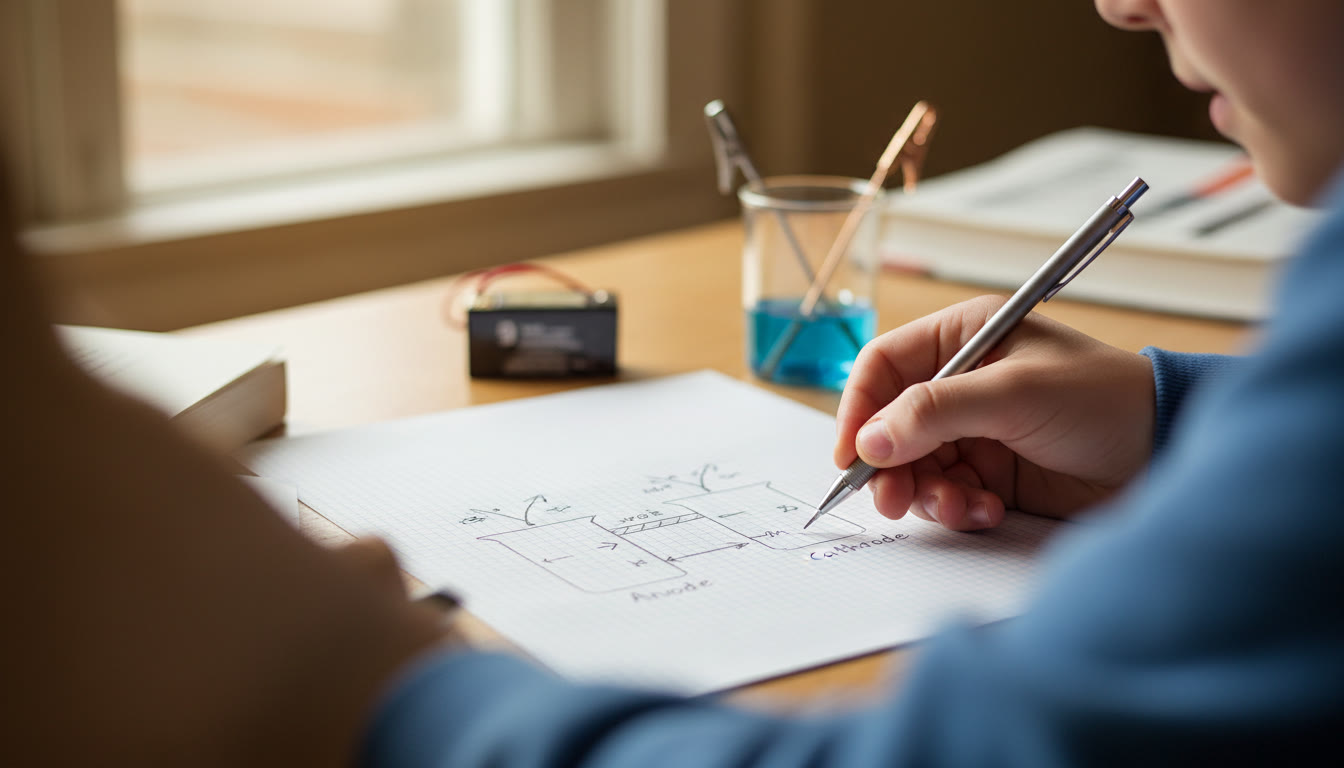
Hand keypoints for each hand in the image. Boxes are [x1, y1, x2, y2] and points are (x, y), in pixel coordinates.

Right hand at [835, 296, 1155, 529]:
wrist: (1169, 453)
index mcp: (965, 337)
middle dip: (890, 465)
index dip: (859, 408)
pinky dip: (958, 509)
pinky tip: (989, 510)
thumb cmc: (1105, 400)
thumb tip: (869, 441)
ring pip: (914, 466)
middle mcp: (962, 382)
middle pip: (890, 425)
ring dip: (927, 493)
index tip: (851, 454)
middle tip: (892, 499)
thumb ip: (936, 412)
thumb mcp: (1014, 394)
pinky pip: (947, 494)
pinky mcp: (992, 474)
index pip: (884, 367)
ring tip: (960, 506)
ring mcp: (976, 431)